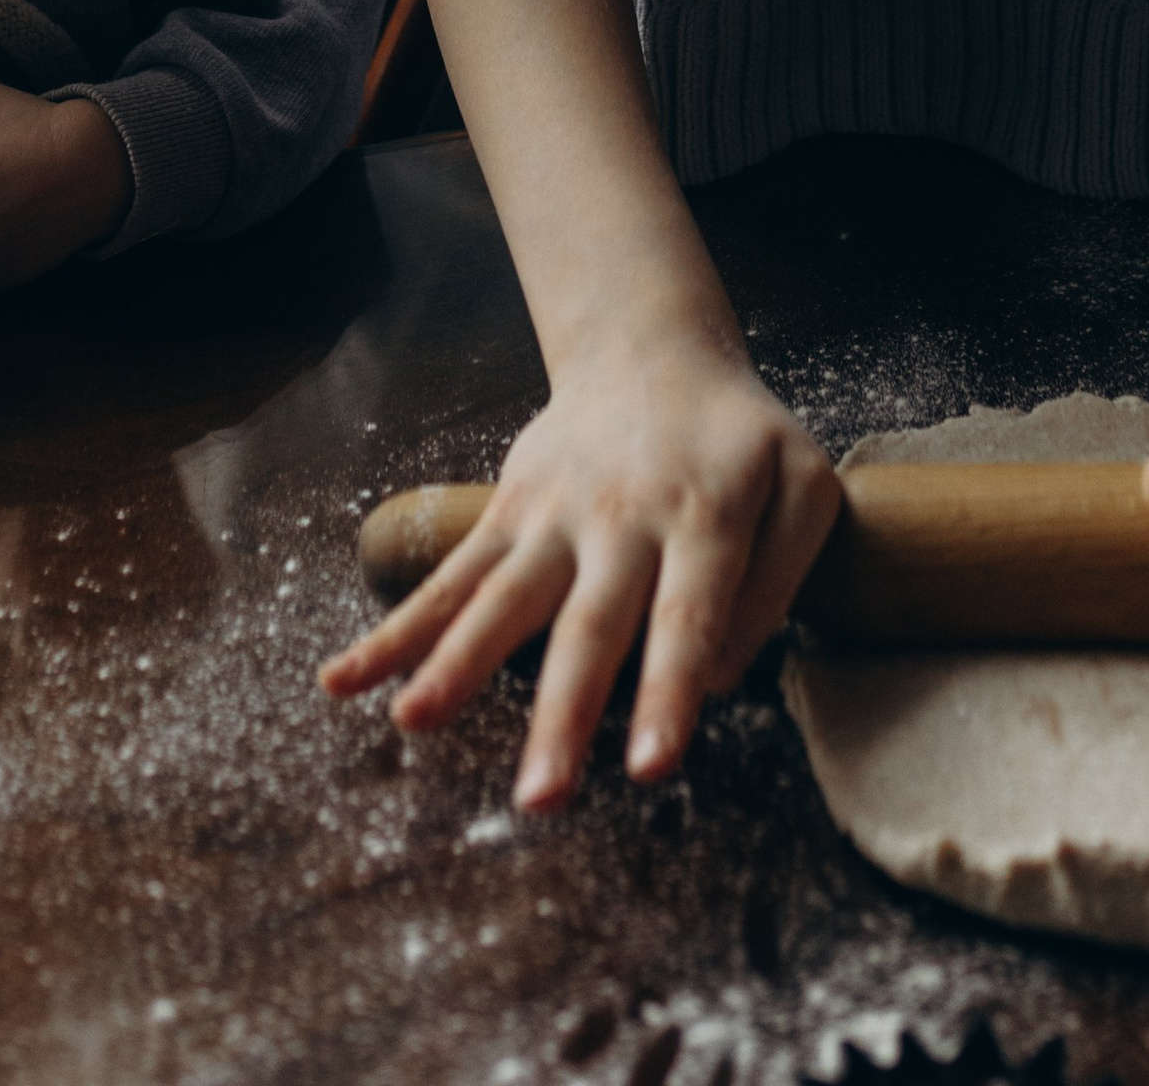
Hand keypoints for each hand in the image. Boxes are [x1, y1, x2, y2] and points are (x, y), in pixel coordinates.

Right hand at [320, 333, 840, 809]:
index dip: (667, 692)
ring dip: (455, 665)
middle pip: (588, 626)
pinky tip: (344, 680)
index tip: (648, 769)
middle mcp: (621, 517)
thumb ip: (778, 580)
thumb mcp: (804, 485)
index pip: (688, 614)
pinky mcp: (506, 513)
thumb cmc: (742, 441)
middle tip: (539, 798)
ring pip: (501, 599)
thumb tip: (713, 678)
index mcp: (706, 515)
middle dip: (561, 714)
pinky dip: (396, 630)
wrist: (654, 349)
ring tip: (413, 723)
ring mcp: (553, 514)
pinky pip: (449, 578)